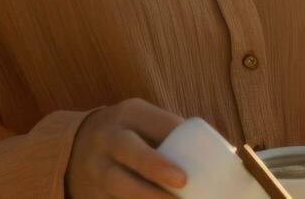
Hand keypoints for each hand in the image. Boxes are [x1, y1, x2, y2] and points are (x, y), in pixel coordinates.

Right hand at [65, 97, 191, 197]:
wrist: (75, 146)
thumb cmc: (131, 134)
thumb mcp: (143, 121)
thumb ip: (174, 133)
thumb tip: (229, 155)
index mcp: (128, 114)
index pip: (150, 122)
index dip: (170, 139)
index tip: (187, 168)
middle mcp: (107, 138)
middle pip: (127, 150)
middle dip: (153, 166)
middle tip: (181, 182)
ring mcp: (95, 167)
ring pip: (118, 185)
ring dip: (145, 198)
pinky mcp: (90, 193)